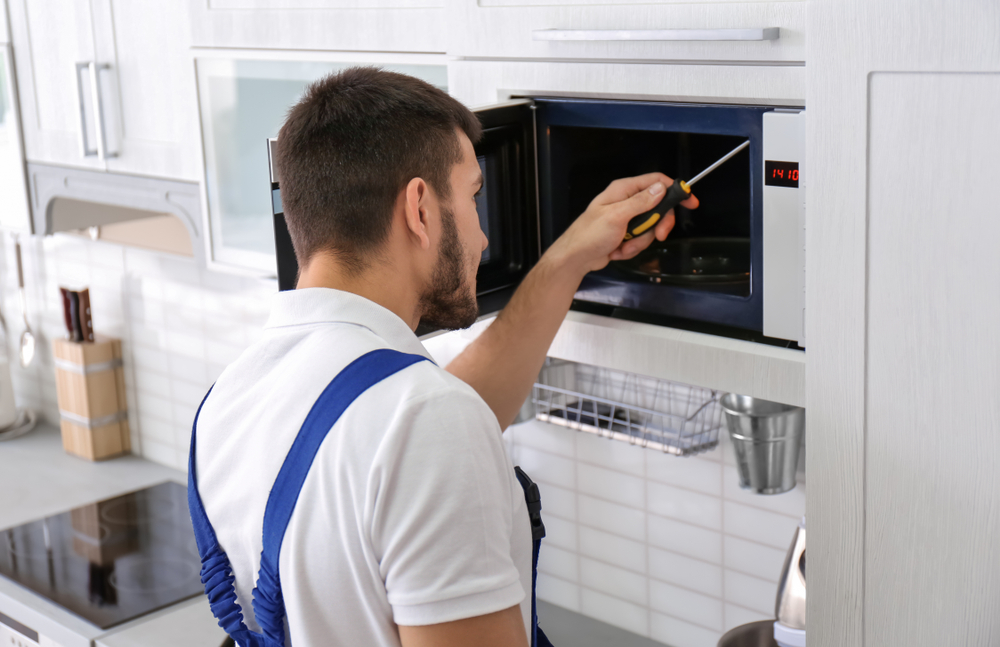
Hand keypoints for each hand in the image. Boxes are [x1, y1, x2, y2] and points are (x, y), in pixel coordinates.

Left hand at [546, 172, 698, 275]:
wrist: (576, 258)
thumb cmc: (590, 234)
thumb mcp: (617, 216)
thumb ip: (641, 202)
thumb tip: (661, 187)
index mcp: (623, 190)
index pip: (656, 182)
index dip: (675, 190)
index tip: (690, 201)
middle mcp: (626, 201)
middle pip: (658, 208)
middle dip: (658, 225)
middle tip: (659, 236)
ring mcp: (626, 218)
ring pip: (650, 227)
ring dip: (640, 241)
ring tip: (623, 245)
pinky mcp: (625, 233)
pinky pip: (640, 239)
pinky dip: (632, 247)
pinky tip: (617, 250)